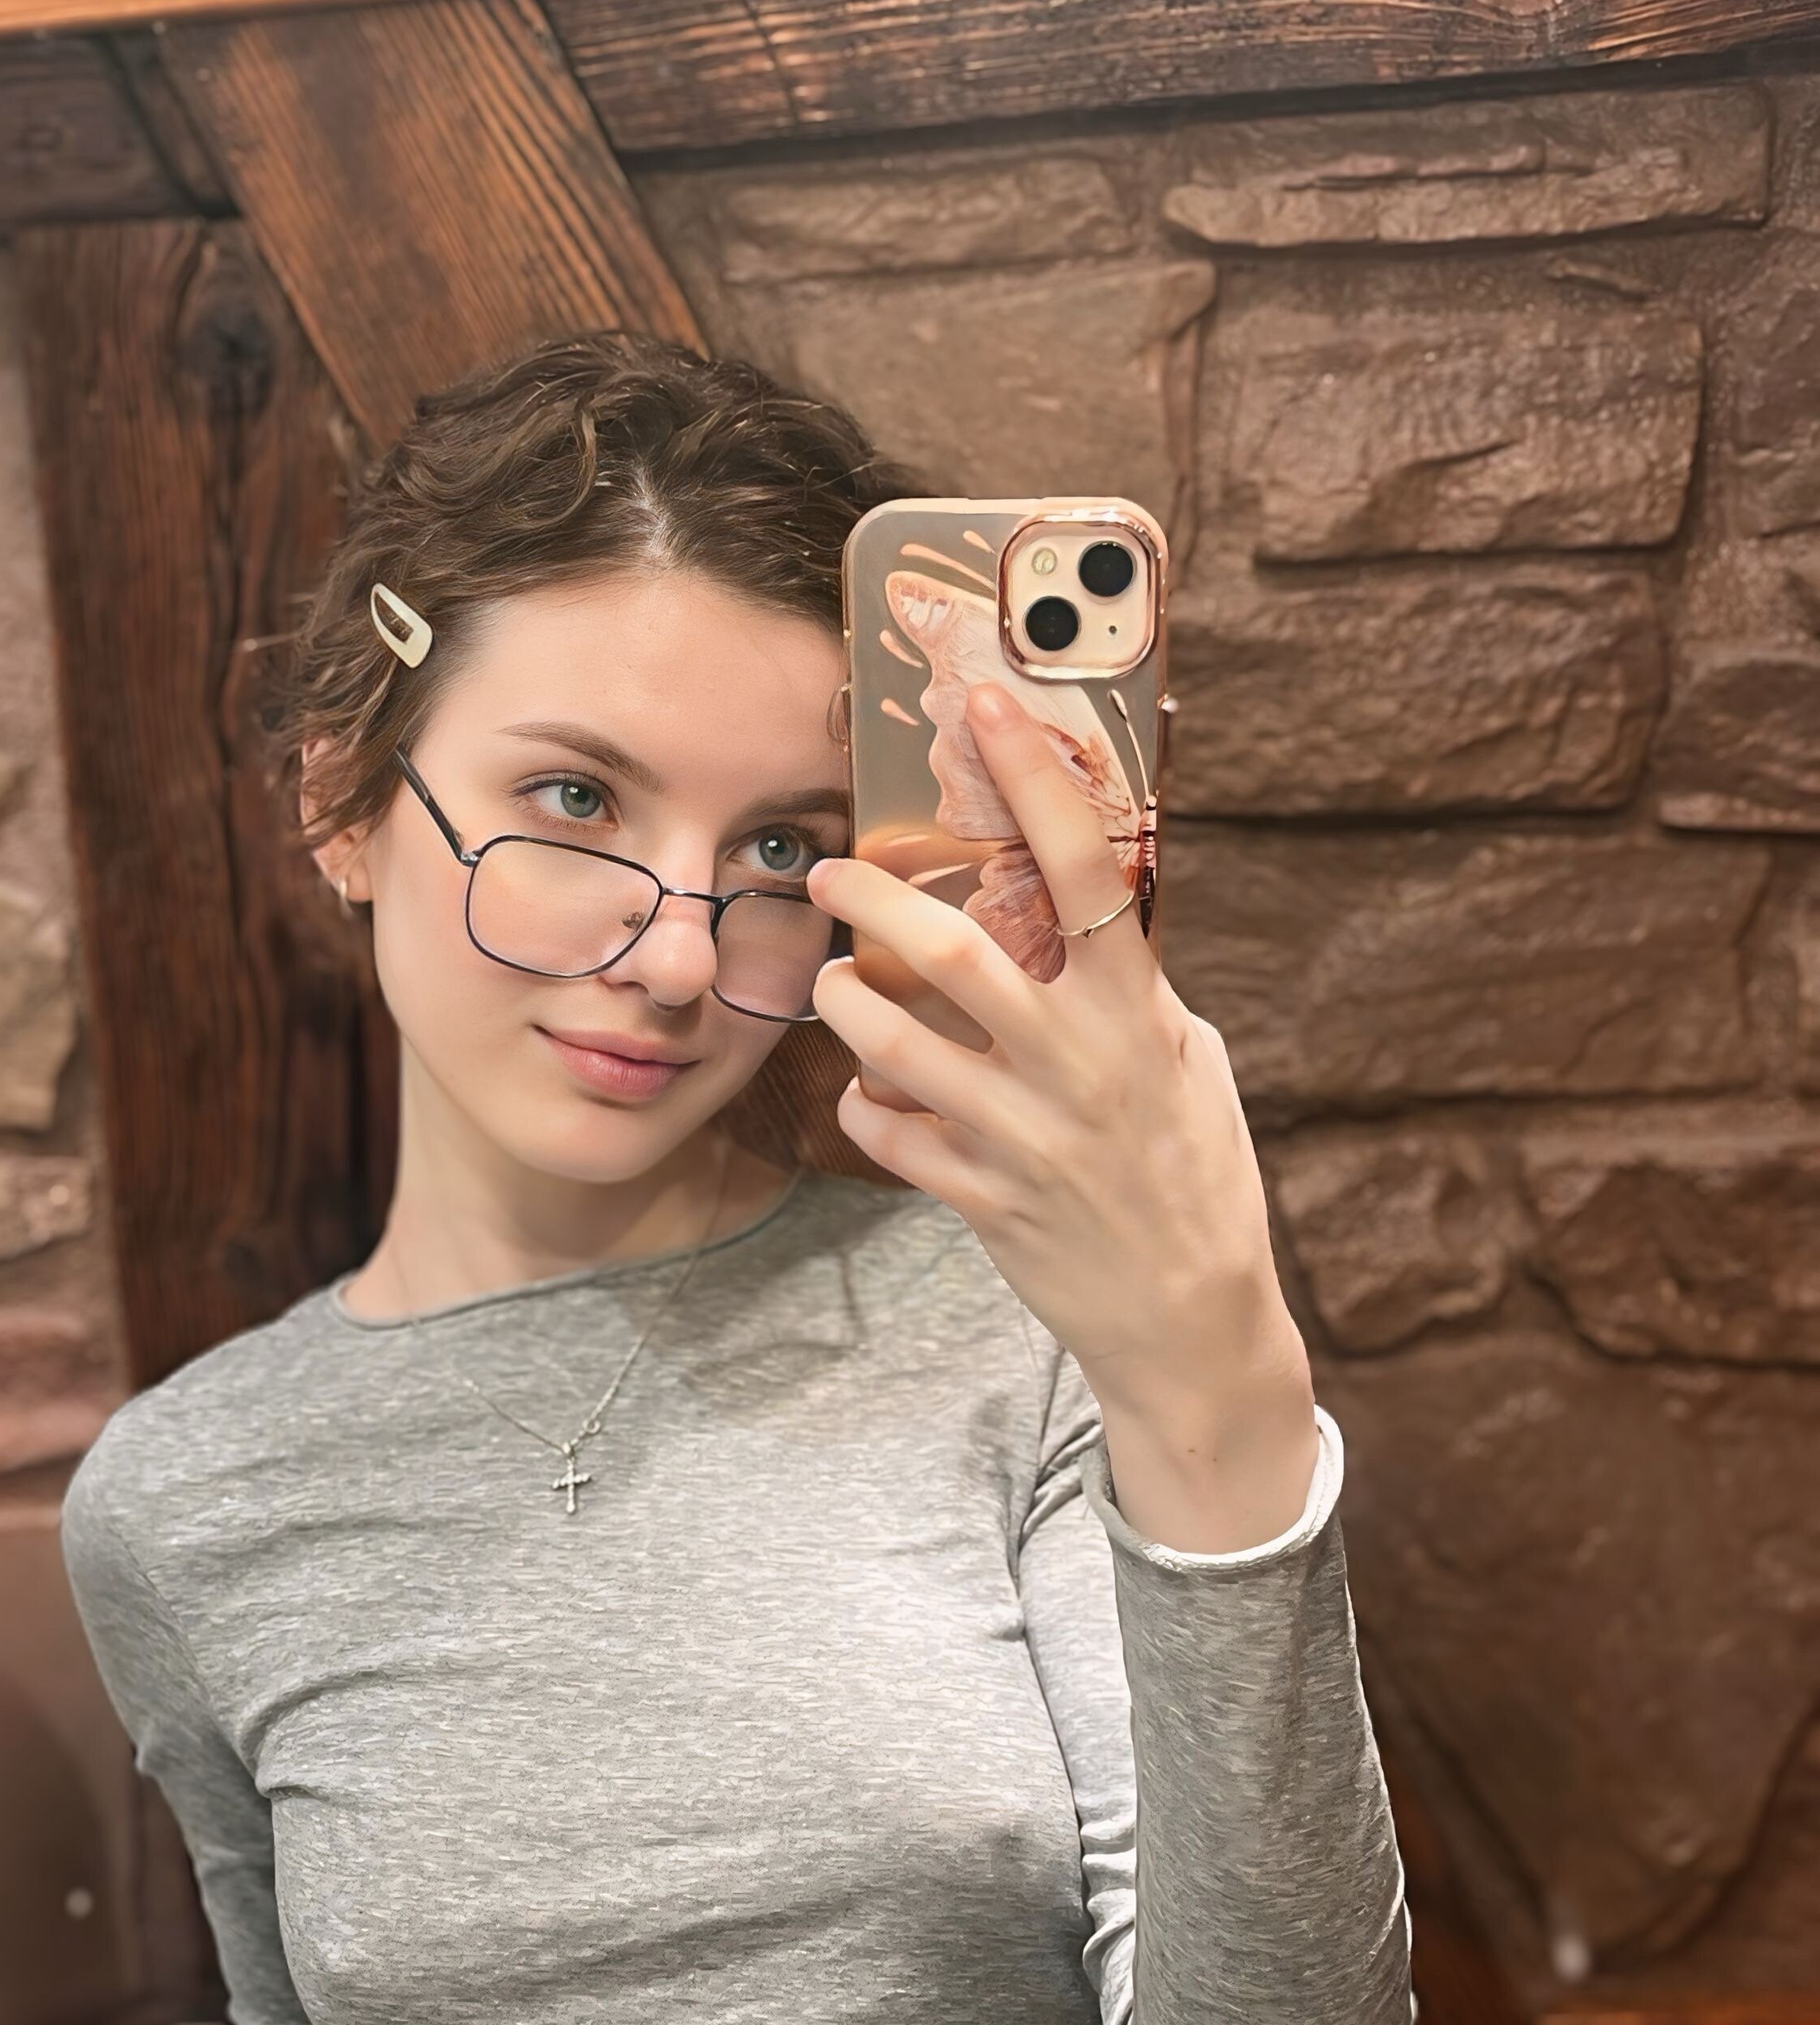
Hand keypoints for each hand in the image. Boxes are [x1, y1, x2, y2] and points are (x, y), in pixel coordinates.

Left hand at [807, 679, 1316, 1554]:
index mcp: (1139, 1013)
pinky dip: (865, 1107)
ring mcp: (1022, 1136)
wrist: (1191, 1319)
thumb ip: (1132, 990)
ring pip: (893, 1045)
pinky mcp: (980, 1199)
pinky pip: (888, 1134)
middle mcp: (1076, 1066)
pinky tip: (873, 1097)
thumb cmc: (1194, 1175)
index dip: (1038, 778)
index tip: (990, 706)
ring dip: (845, 1003)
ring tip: (832, 983)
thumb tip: (1086, 907)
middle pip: (953, 952)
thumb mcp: (1187, 1064)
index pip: (1087, 868)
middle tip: (830, 872)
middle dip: (875, 900)